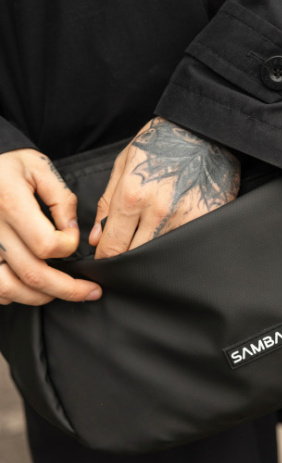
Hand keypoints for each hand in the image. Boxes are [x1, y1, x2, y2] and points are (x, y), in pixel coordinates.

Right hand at [0, 149, 102, 305]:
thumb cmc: (6, 166)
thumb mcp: (38, 167)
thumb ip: (61, 199)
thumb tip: (72, 231)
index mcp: (10, 204)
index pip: (45, 244)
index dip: (68, 246)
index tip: (72, 237)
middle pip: (32, 274)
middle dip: (68, 288)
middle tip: (92, 291)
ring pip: (10, 288)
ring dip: (42, 296)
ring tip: (64, 292)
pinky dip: (15, 295)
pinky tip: (34, 288)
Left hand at [90, 117, 240, 258]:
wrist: (205, 129)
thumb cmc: (162, 141)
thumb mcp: (125, 162)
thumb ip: (107, 203)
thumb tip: (97, 238)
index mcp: (133, 195)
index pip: (112, 247)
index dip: (105, 257)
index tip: (106, 258)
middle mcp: (158, 211)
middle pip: (136, 256)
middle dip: (127, 258)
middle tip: (128, 248)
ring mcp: (185, 218)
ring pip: (161, 254)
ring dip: (153, 251)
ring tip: (153, 234)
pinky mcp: (207, 220)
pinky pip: (185, 244)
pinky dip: (177, 244)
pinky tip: (175, 230)